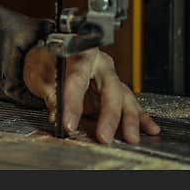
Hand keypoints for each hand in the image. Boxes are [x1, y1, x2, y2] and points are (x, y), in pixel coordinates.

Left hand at [23, 45, 159, 143]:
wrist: (50, 56)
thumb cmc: (45, 61)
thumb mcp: (40, 74)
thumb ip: (50, 94)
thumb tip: (57, 113)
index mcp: (80, 53)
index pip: (78, 78)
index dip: (73, 102)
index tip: (69, 123)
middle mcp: (100, 63)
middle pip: (109, 88)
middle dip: (109, 115)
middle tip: (104, 136)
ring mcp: (109, 76)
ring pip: (123, 97)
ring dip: (128, 119)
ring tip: (131, 137)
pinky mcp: (114, 89)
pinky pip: (129, 102)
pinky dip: (140, 117)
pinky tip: (150, 128)